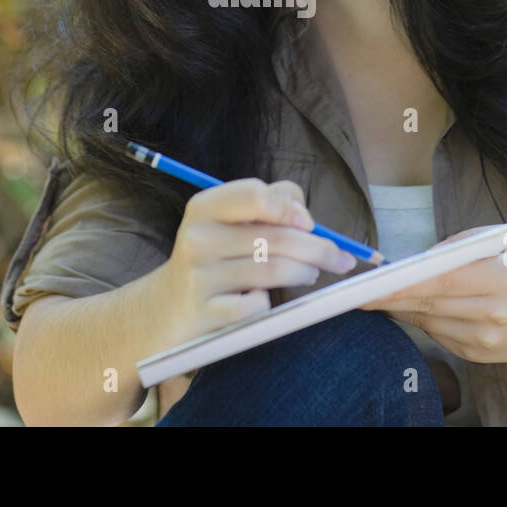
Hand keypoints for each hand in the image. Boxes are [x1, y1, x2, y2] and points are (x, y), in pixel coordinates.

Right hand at [161, 178, 358, 341]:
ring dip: (304, 273)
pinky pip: (257, 306)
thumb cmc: (215, 258)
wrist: (168, 306)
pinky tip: (263, 299)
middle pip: (276, 237)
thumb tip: (305, 214)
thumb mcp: (230, 222)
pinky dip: (269, 304)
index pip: (254, 195)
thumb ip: (270, 204)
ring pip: (273, 270)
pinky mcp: (205, 311)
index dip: (290, 208)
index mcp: (204, 207)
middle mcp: (197, 237)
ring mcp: (199, 276)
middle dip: (319, 248)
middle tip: (338, 258)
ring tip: (309, 275)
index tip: (310, 224)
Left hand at [358, 225, 506, 365]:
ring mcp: (485, 340)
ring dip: (400, 308)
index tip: (373, 283)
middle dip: (390, 298)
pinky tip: (410, 307)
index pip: (443, 282)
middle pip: (429, 305)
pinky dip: (421, 319)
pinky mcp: (477, 356)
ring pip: (428, 322)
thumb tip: (422, 256)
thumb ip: (464, 241)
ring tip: (376, 295)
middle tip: (357, 291)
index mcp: (503, 279)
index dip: (405, 284)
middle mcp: (494, 314)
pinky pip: (437, 335)